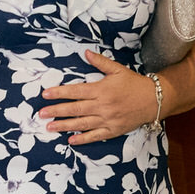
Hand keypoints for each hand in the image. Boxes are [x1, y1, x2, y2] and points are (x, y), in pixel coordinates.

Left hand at [40, 52, 160, 144]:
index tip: (46, 94)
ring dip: (65, 126)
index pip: (76, 91)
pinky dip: (83, 139)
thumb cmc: (134, 83)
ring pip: (82, 124)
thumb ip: (100, 62)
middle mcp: (102, 106)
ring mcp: (107, 119)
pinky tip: (71, 140)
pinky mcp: (113, 130)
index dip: (60, 93)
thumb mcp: (117, 70)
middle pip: (76, 109)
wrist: (153, 100)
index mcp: (101, 90)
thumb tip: (86, 53)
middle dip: (57, 111)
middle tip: (41, 113)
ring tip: (49, 127)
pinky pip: (96, 136)